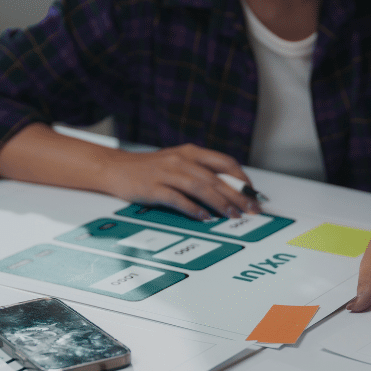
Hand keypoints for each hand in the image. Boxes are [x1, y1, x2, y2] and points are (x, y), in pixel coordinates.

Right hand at [100, 144, 260, 218]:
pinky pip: (177, 199)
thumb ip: (202, 172)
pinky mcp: (153, 187)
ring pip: (200, 187)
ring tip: (233, 215)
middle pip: (216, 178)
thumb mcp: (179, 163)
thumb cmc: (151, 169)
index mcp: (191, 152)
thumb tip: (232, 190)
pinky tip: (204, 218)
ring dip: (219, 202)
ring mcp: (166, 173)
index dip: (242, 178)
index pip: (225, 162)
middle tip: (252, 209)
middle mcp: (181, 160)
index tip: (254, 193)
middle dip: (238, 195)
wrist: (115, 168)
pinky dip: (193, 209)